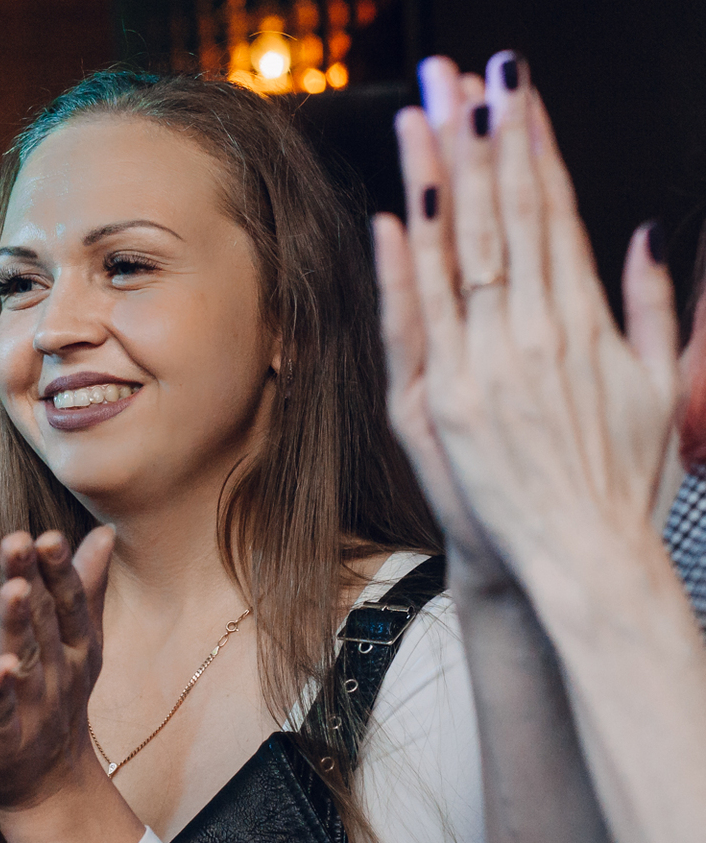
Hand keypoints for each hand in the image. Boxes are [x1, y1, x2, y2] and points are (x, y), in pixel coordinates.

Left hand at [0, 527, 115, 814]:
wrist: (48, 785)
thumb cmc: (58, 703)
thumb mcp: (79, 643)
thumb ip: (86, 587)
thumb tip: (103, 535)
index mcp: (75, 648)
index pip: (68, 601)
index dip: (58, 569)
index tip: (49, 534)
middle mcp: (59, 672)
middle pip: (45, 621)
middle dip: (36, 580)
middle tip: (24, 540)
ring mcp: (35, 705)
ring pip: (25, 658)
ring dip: (20, 624)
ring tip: (15, 589)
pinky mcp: (7, 736)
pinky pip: (3, 711)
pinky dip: (1, 691)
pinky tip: (0, 668)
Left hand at [374, 53, 689, 589]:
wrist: (580, 559)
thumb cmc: (620, 484)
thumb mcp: (661, 388)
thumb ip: (653, 308)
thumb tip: (648, 236)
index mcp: (585, 321)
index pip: (553, 212)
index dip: (533, 146)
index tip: (516, 90)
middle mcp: (535, 332)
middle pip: (505, 215)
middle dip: (486, 136)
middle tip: (466, 69)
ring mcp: (485, 365)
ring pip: (458, 253)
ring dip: (439, 177)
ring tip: (423, 112)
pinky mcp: (443, 403)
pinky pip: (418, 323)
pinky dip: (405, 268)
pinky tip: (394, 215)